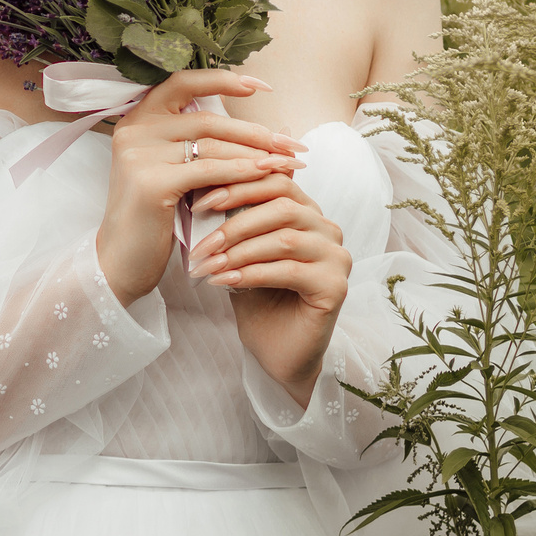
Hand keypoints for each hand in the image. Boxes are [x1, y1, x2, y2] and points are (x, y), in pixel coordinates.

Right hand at [96, 70, 306, 307]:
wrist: (121, 261)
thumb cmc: (155, 219)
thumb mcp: (178, 173)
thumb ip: (206, 148)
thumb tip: (270, 133)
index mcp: (139, 119)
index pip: (183, 82)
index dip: (223, 79)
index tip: (261, 86)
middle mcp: (135, 129)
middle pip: (208, 119)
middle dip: (255, 132)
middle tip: (291, 145)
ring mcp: (139, 153)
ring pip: (212, 144)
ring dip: (256, 153)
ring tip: (287, 162)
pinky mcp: (150, 181)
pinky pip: (208, 171)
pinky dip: (241, 171)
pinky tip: (265, 174)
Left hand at [187, 172, 349, 406]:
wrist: (277, 354)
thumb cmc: (259, 301)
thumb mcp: (241, 255)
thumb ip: (233, 224)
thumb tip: (199, 191)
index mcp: (308, 214)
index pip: (277, 182)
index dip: (238, 186)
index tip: (199, 201)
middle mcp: (328, 230)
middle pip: (282, 205)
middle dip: (234, 223)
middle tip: (199, 244)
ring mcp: (337, 258)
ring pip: (285, 238)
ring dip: (238, 251)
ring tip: (207, 265)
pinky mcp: (335, 287)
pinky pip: (289, 271)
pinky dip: (251, 274)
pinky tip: (223, 282)